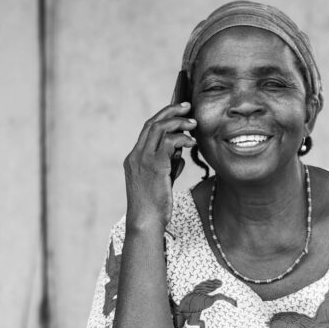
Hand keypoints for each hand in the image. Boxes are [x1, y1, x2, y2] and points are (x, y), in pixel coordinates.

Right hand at [123, 102, 196, 229]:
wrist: (146, 221)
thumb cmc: (154, 206)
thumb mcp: (160, 182)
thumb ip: (168, 165)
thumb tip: (180, 154)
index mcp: (134, 158)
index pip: (147, 129)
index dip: (163, 117)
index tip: (178, 111)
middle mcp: (136, 156)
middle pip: (152, 123)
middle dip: (171, 111)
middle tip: (188, 106)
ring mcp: (143, 159)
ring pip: (160, 128)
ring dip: (179, 123)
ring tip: (194, 124)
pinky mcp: (154, 165)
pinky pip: (169, 142)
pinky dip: (182, 139)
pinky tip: (192, 144)